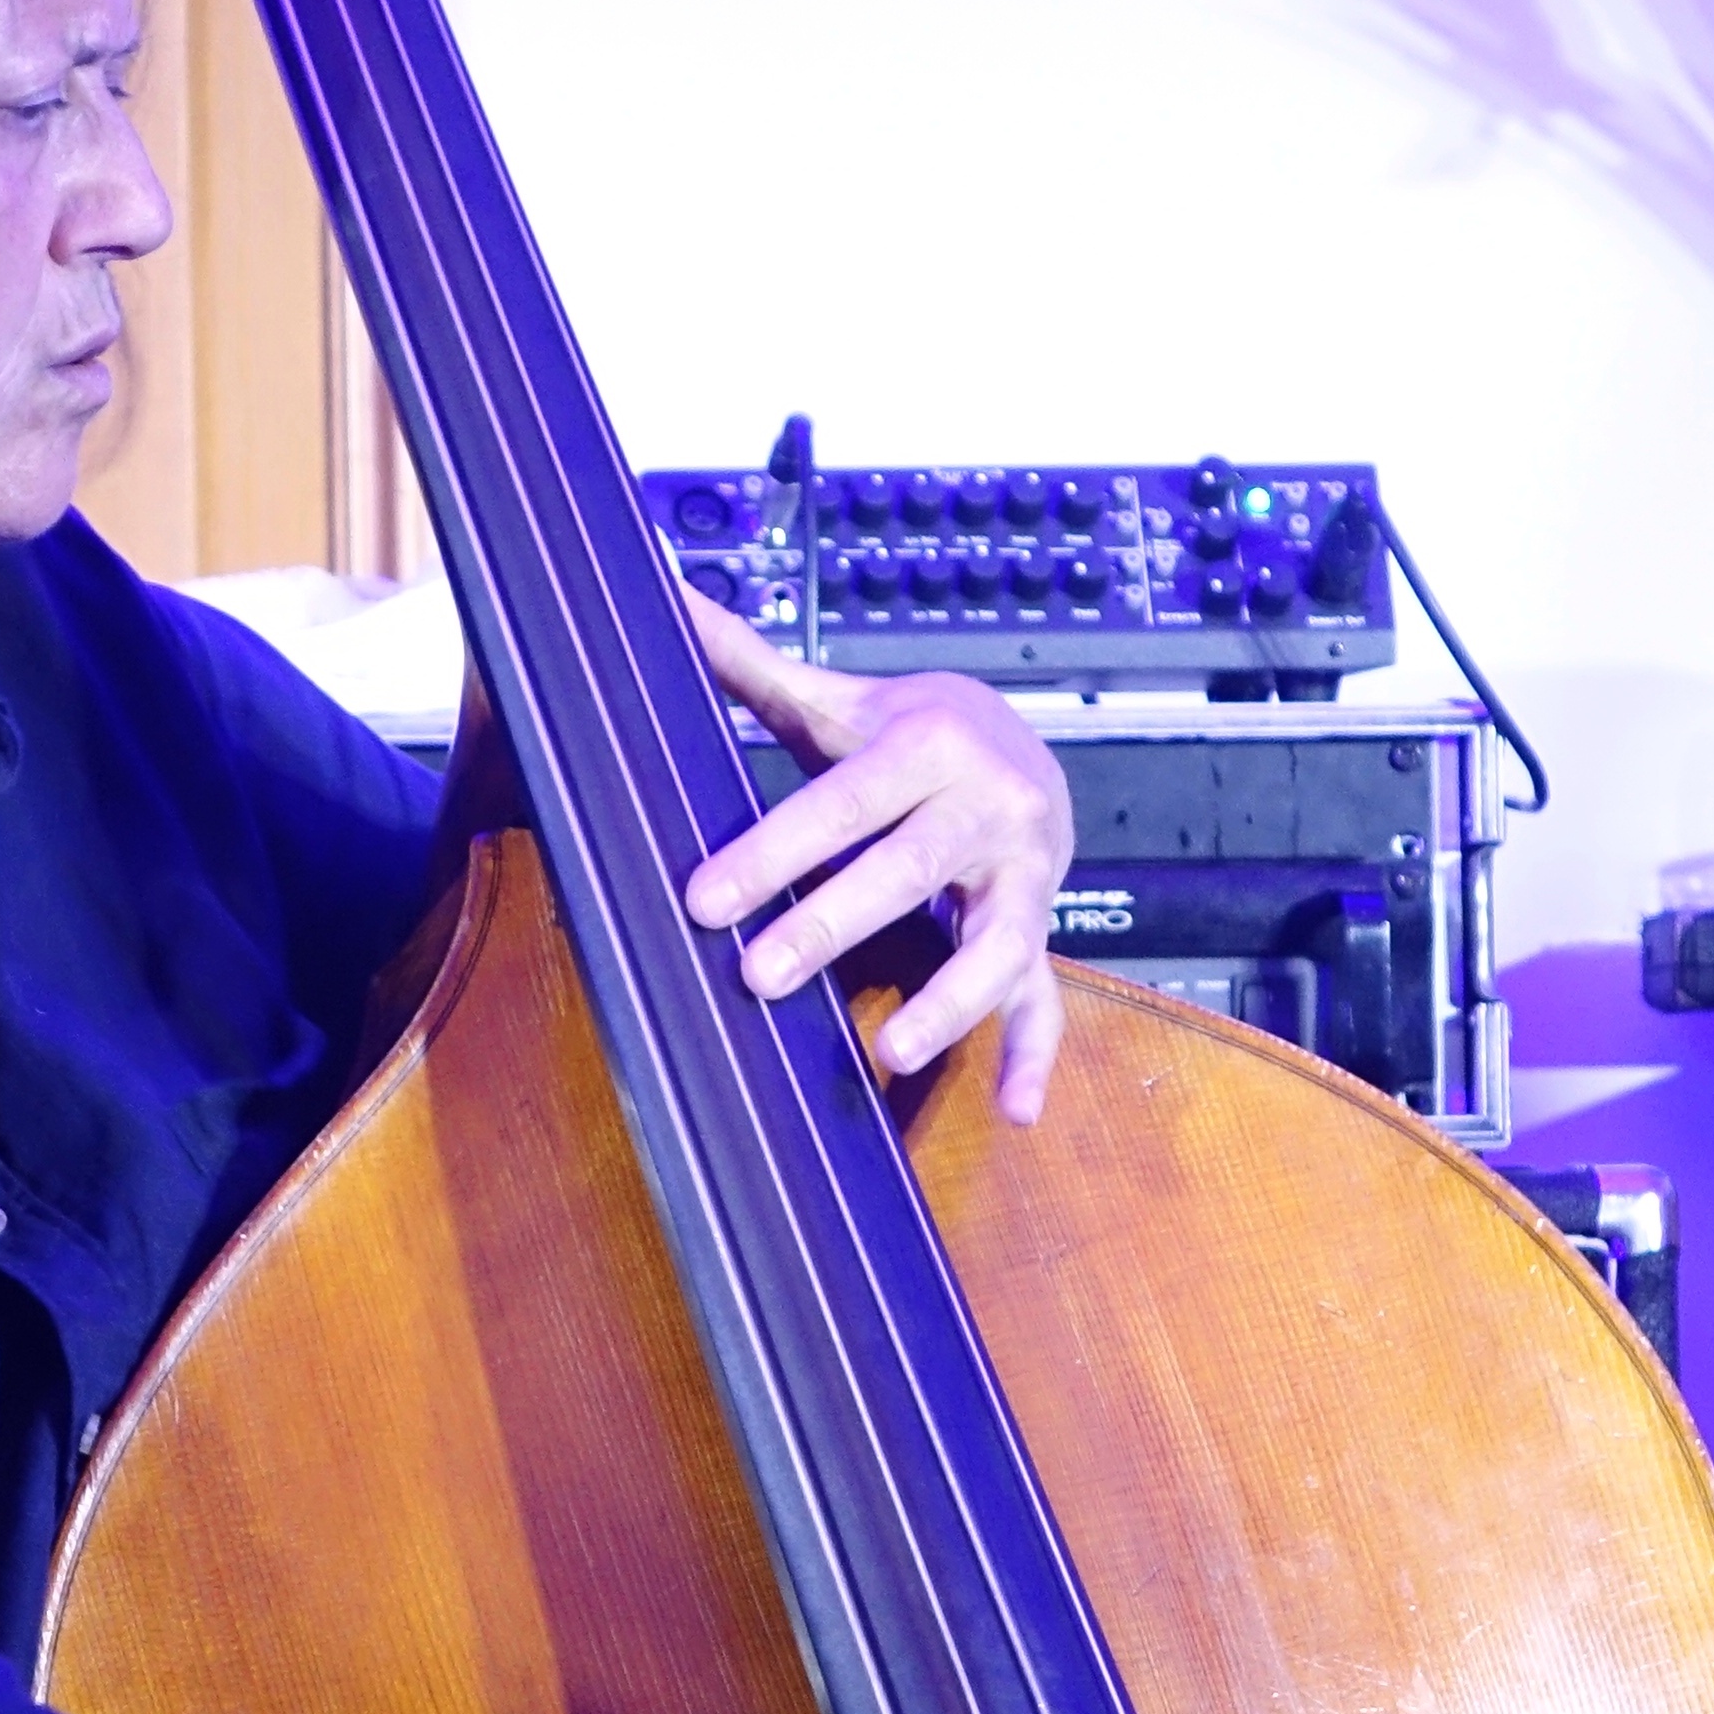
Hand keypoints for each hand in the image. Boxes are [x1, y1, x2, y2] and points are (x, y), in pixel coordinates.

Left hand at [676, 594, 1076, 1123]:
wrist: (1025, 747)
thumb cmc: (914, 734)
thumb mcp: (840, 701)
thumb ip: (752, 667)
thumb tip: (667, 604)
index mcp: (931, 744)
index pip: (846, 801)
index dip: (777, 848)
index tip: (707, 898)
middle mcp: (990, 806)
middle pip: (911, 870)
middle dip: (835, 923)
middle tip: (760, 975)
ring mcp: (1025, 874)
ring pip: (998, 941)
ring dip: (951, 1000)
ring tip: (891, 1050)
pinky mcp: (1041, 926)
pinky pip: (1046, 995)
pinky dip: (1035, 1053)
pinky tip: (1016, 1110)